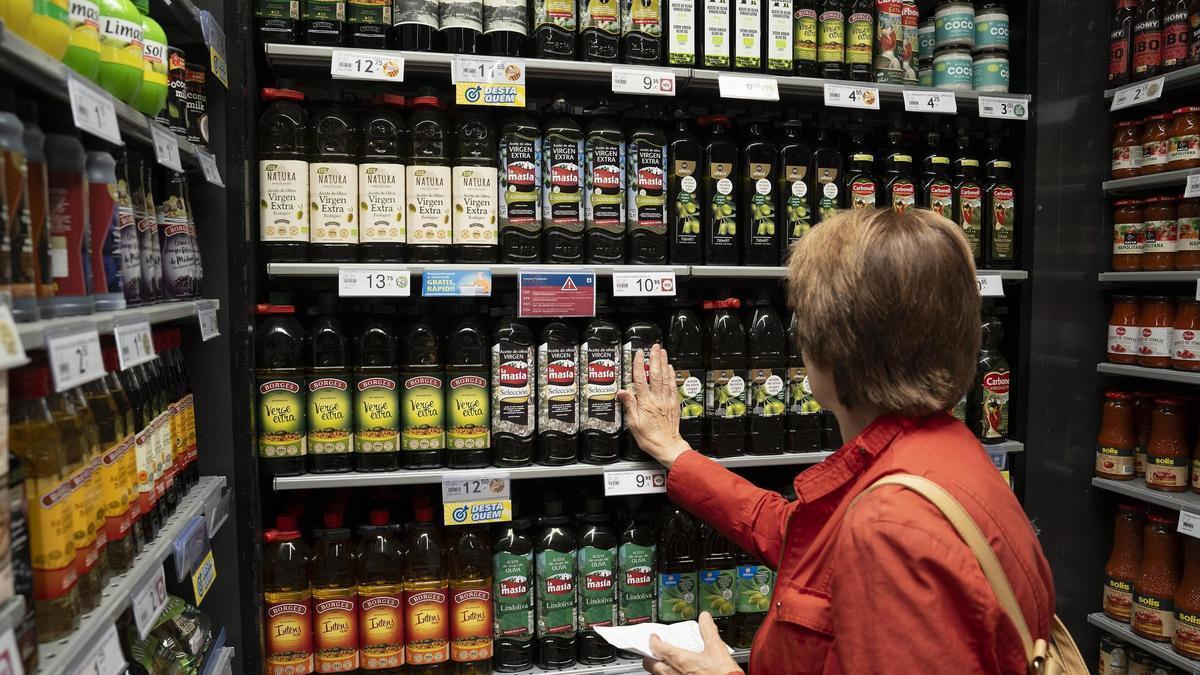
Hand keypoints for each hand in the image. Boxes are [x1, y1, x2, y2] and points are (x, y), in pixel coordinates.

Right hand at [616, 344, 690, 468]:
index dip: (639, 365)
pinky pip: (673, 385)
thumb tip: (622, 392)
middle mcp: (657, 399)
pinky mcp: (674, 403)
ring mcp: (667, 400)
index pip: (640, 379)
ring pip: (665, 377)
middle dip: (654, 359)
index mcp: (645, 403)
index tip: (638, 354)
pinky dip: (671, 375)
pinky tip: (670, 367)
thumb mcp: (633, 424)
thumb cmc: (650, 438)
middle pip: (655, 374)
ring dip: (663, 363)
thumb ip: (629, 405)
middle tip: (654, 347)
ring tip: (662, 352)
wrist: (667, 446)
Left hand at [642, 612, 741, 674]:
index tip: (654, 637)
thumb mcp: (716, 649)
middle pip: (651, 665)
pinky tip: (677, 673)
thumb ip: (708, 631)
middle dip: (651, 657)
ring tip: (665, 662)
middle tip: (655, 651)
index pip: (657, 648)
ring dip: (658, 668)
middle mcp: (673, 673)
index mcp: (679, 660)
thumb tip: (704, 618)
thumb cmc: (721, 674)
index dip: (653, 641)